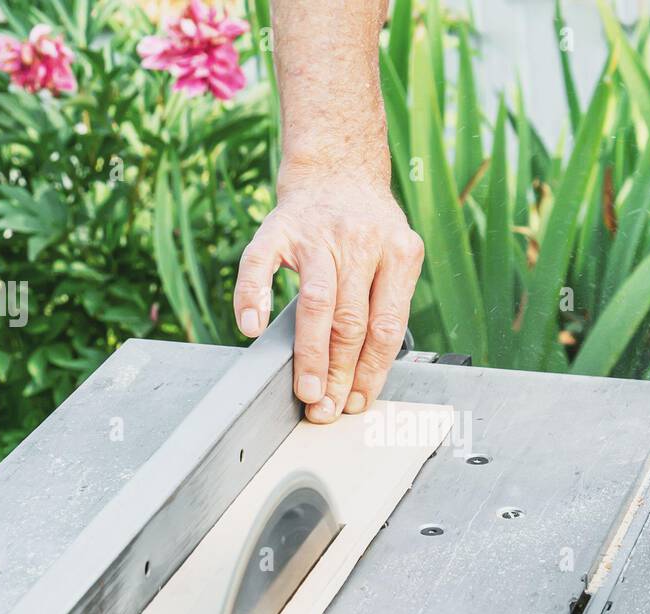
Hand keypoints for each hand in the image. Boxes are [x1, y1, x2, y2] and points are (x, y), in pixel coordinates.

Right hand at [233, 166, 423, 422]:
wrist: (338, 169)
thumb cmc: (368, 228)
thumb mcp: (395, 256)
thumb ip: (387, 305)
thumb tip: (365, 375)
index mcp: (399, 253)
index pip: (387, 326)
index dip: (371, 371)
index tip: (356, 402)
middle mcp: (361, 242)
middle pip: (352, 321)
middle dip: (339, 372)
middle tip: (326, 408)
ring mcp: (318, 234)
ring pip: (316, 302)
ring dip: (310, 353)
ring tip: (305, 390)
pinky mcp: (279, 226)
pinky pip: (260, 263)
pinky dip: (252, 294)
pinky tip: (251, 326)